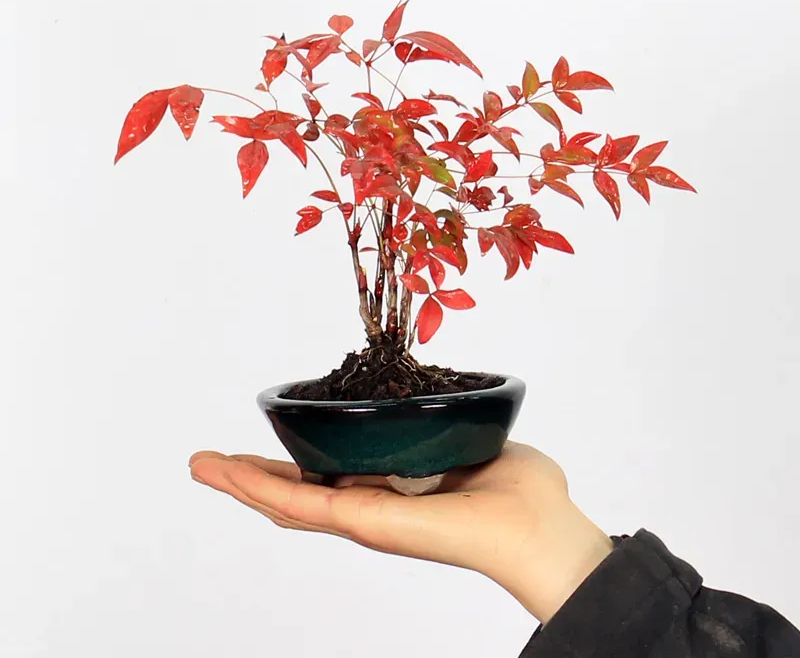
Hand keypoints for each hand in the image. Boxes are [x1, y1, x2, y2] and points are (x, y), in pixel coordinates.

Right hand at [189, 442, 611, 622]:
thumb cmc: (520, 490)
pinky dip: (259, 489)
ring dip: (241, 482)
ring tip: (204, 467)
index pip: (330, 477)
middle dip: (252, 476)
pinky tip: (227, 474)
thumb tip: (442, 398)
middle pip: (298, 493)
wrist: (540, 529)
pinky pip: (301, 504)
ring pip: (287, 501)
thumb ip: (445, 423)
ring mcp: (364, 518)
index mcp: (393, 489)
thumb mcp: (466, 437)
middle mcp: (372, 507)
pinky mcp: (364, 522)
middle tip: (211, 461)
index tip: (265, 445)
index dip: (292, 463)